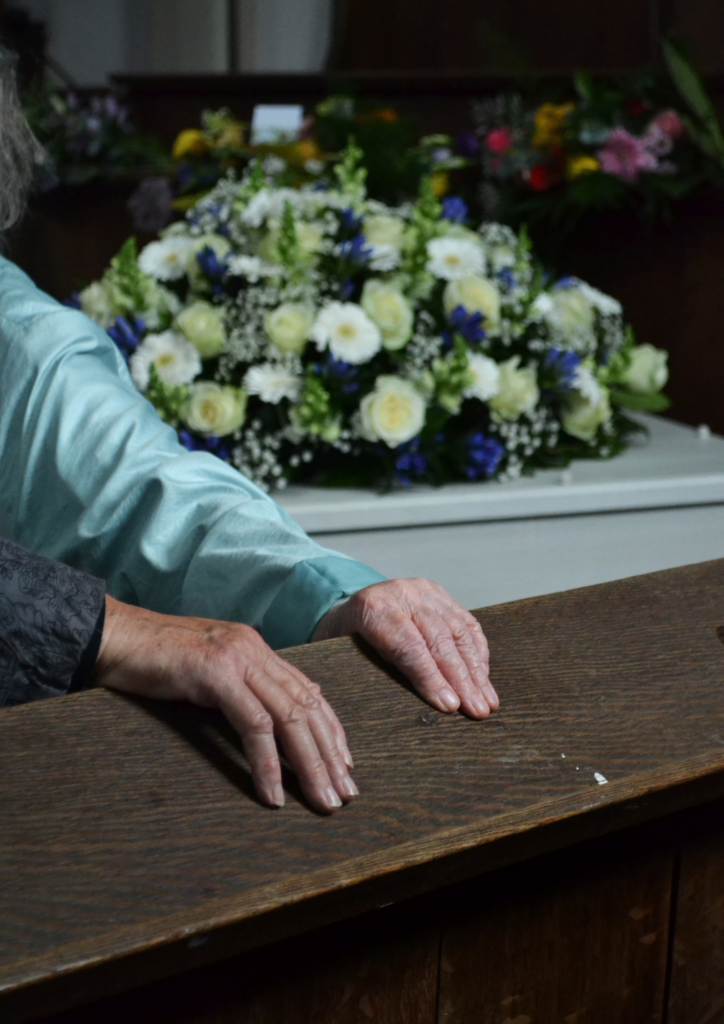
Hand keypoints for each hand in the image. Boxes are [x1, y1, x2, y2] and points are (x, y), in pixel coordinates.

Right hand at [96, 597, 357, 813]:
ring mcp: (236, 658)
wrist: (110, 637)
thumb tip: (273, 722)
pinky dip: (267, 763)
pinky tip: (273, 794)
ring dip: (309, 764)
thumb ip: (240, 688)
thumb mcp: (207, 673)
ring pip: (290, 717)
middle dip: (330, 754)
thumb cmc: (151, 661)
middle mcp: (254, 649)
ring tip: (321, 800)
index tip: (344, 766)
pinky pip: (253, 725)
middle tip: (343, 794)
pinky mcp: (215, 673)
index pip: (309, 691)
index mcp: (256, 648)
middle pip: (307, 706)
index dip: (331, 730)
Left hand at [312, 578, 496, 718]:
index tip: (450, 706)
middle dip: (461, 679)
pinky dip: (478, 651)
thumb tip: (400, 713)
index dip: (431, 678)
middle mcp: (400, 594)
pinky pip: (465, 622)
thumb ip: (368, 674)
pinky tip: (484, 675)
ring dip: (476, 670)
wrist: (347, 607)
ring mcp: (422, 590)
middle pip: (438, 640)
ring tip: (487, 701)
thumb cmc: (343, 641)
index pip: (408, 646)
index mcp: (372, 608)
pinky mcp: (438, 592)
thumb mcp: (343, 657)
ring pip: (458, 631)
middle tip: (477, 710)